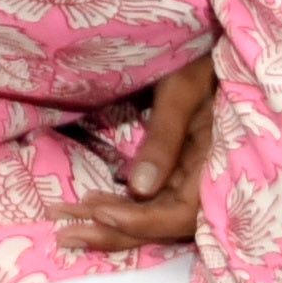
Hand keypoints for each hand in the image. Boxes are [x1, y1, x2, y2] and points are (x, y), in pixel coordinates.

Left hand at [56, 45, 218, 251]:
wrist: (212, 49)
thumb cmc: (198, 61)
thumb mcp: (181, 91)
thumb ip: (163, 140)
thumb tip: (137, 189)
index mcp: (216, 165)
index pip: (180, 215)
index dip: (141, 222)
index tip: (99, 213)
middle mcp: (206, 181)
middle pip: (162, 224)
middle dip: (113, 231)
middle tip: (65, 233)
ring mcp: (193, 179)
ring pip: (153, 216)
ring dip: (112, 224)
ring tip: (67, 225)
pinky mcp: (180, 173)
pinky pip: (153, 201)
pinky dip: (122, 208)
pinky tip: (93, 205)